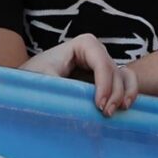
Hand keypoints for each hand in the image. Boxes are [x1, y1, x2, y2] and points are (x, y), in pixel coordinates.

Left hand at [21, 35, 137, 113]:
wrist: (28, 82)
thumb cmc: (34, 75)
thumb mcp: (42, 79)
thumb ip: (58, 87)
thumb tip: (72, 103)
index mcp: (83, 45)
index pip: (101, 62)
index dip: (104, 83)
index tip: (98, 105)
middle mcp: (97, 53)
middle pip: (114, 71)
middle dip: (114, 93)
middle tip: (106, 113)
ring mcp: (102, 66)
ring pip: (124, 77)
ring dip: (126, 93)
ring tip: (119, 110)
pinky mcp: (104, 79)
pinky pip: (124, 83)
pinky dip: (129, 93)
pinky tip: (124, 108)